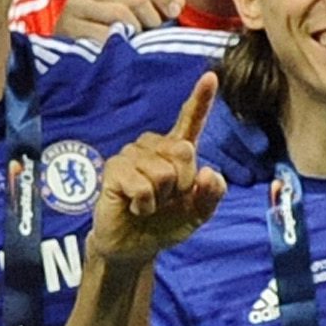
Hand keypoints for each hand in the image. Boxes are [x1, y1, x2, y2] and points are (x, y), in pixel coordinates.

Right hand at [53, 0, 182, 40]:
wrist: (62, 57)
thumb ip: (155, 5)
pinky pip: (105, 36)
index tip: (174, 12)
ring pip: (121, 14)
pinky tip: (118, 52)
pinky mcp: (68, 28)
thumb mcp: (129, 14)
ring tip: (134, 43)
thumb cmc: (100, 34)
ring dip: (135, 33)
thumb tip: (179, 2)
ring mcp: (76, 6)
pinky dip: (118, 46)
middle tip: (151, 34)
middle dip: (151, 18)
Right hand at [89, 77, 228, 265]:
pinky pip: (142, 185)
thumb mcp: (197, 215)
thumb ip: (212, 195)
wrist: (133, 248)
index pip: (190, 121)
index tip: (211, 77)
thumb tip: (209, 172)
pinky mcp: (114, 170)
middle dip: (182, 183)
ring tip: (149, 204)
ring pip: (163, 172)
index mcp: (177, 152)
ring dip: (161, 198)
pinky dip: (144, 204)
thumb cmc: (163, 226)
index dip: (201, 100)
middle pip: (184, 151)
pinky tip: (135, 208)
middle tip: (167, 200)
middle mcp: (154, 147)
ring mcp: (131, 155)